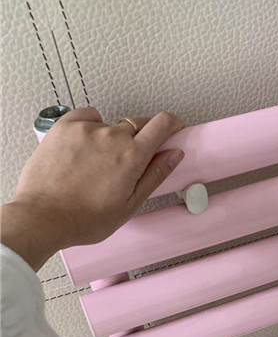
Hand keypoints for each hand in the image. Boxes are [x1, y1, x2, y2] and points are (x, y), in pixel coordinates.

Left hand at [1, 107, 184, 270]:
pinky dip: (91, 128)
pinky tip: (85, 148)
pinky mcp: (65, 126)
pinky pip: (88, 117)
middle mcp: (112, 136)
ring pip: (111, 125)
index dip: (172, 124)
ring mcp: (87, 129)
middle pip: (137, 124)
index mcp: (132, 157)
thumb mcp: (130, 204)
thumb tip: (175, 154)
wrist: (43, 217)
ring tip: (97, 165)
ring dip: (111, 139)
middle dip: (140, 139)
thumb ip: (155, 174)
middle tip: (128, 162)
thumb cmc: (84, 219)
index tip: (173, 128)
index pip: (162, 124)